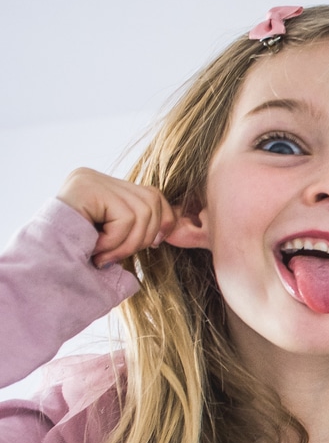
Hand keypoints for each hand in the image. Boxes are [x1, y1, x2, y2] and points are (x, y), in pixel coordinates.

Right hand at [56, 168, 176, 267]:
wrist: (42, 265)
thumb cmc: (79, 258)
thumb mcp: (115, 239)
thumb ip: (138, 226)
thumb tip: (173, 226)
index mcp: (106, 187)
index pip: (154, 196)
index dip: (163, 221)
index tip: (155, 244)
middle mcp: (98, 177)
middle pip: (152, 203)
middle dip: (144, 238)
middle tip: (116, 256)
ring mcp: (91, 179)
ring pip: (142, 212)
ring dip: (127, 245)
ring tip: (104, 256)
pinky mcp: (87, 187)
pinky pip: (125, 217)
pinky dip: (115, 242)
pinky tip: (96, 250)